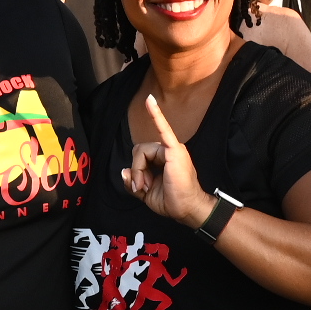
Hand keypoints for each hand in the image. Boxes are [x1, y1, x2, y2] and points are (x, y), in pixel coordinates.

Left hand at [126, 93, 209, 225]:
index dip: (136, 170)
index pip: (142, 156)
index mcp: (164, 158)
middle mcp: (168, 150)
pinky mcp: (174, 150)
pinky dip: (155, 114)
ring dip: (139, 169)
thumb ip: (134, 181)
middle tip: (142, 187)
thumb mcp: (146, 193)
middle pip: (140, 152)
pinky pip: (162, 128)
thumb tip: (124, 171)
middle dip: (136, 170)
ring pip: (142, 150)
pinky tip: (150, 101)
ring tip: (146, 185)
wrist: (186, 208)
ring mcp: (172, 148)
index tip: (138, 187)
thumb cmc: (172, 201)